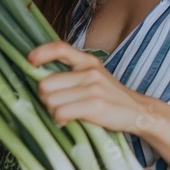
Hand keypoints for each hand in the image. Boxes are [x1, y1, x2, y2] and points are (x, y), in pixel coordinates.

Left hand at [29, 41, 156, 133]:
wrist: (140, 112)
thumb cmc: (110, 97)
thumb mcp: (94, 78)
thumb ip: (72, 75)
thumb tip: (40, 81)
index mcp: (87, 61)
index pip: (59, 48)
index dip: (40, 53)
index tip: (29, 62)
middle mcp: (89, 71)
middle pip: (45, 84)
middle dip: (45, 99)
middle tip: (56, 106)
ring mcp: (92, 87)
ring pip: (51, 101)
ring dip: (53, 112)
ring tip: (65, 114)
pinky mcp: (95, 105)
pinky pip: (61, 112)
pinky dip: (60, 120)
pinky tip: (68, 121)